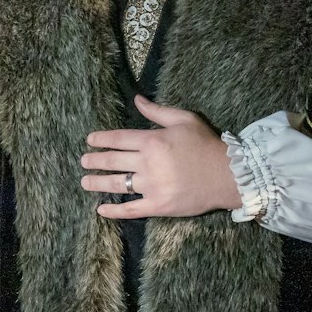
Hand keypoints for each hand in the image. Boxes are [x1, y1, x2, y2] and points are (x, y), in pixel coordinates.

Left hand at [80, 95, 241, 218]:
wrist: (228, 175)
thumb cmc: (206, 145)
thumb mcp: (184, 119)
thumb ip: (157, 111)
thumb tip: (136, 100)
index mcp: (152, 140)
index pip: (118, 139)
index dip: (101, 139)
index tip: (90, 141)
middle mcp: (147, 163)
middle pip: (112, 161)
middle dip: (94, 161)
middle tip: (83, 161)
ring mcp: (151, 186)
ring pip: (117, 185)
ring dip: (97, 183)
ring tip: (85, 182)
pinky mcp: (158, 206)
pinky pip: (131, 210)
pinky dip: (114, 211)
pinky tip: (101, 209)